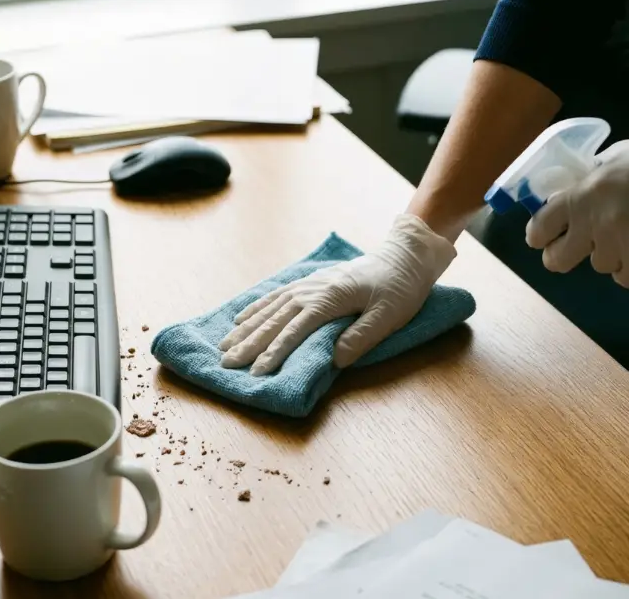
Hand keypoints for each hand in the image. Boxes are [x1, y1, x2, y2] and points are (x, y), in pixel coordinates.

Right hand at [219, 214, 456, 374]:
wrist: (403, 257)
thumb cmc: (400, 288)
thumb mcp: (390, 315)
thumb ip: (362, 336)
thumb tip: (335, 359)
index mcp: (330, 299)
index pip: (295, 330)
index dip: (275, 352)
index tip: (258, 372)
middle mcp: (312, 290)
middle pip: (275, 320)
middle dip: (250, 343)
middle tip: (227, 363)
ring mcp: (308, 284)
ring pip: (270, 308)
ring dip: (246, 328)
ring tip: (225, 345)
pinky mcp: (310, 283)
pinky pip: (276, 296)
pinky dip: (256, 308)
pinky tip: (241, 318)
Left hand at [525, 105, 628, 286]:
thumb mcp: (616, 158)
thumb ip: (586, 183)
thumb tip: (562, 201)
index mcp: (585, 193)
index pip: (541, 226)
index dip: (540, 235)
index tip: (545, 237)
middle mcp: (598, 222)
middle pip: (556, 260)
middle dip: (561, 255)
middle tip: (576, 248)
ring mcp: (624, 245)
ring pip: (598, 265)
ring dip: (611, 253)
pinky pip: (624, 277)